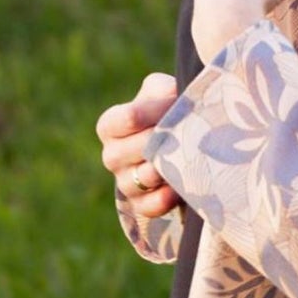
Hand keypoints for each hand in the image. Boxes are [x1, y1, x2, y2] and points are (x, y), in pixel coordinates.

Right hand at [96, 72, 181, 218]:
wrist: (181, 146)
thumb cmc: (167, 113)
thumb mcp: (162, 93)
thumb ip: (163, 90)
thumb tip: (175, 97)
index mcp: (110, 126)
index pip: (127, 119)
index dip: (155, 112)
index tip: (178, 105)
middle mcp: (111, 155)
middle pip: (135, 150)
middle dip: (163, 142)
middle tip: (186, 136)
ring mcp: (124, 182)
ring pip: (140, 179)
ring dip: (164, 170)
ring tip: (183, 162)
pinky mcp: (140, 204)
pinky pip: (147, 206)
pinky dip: (162, 200)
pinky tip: (176, 190)